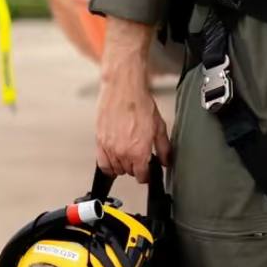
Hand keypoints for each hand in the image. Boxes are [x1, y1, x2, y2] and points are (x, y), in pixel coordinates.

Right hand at [94, 19, 171, 184]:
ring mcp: (109, 148)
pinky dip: (108, 165)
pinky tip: (113, 159)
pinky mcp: (99, 142)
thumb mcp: (159, 126)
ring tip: (128, 156)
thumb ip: (164, 147)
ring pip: (115, 169)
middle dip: (135, 167)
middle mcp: (122, 152)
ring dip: (122, 166)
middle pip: (128, 172)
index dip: (146, 175)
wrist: (123, 89)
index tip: (147, 171)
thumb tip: (166, 160)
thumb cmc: (140, 103)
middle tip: (139, 158)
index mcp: (139, 151)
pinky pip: (101, 163)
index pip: (141, 176)